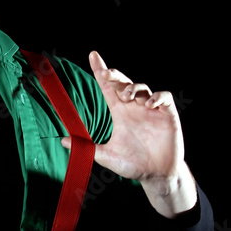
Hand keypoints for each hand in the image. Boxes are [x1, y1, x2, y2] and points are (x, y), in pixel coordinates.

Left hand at [65, 51, 196, 215]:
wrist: (156, 175)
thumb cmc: (133, 164)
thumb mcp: (107, 156)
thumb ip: (88, 148)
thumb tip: (62, 141)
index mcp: (120, 113)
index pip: (108, 88)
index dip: (101, 71)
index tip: (92, 56)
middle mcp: (134, 108)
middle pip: (124, 82)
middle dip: (116, 75)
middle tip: (107, 76)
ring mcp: (151, 110)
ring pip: (143, 87)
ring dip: (134, 87)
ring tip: (128, 97)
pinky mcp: (167, 115)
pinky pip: (164, 97)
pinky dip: (157, 97)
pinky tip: (149, 104)